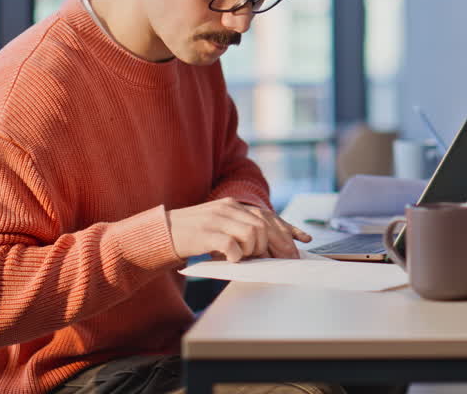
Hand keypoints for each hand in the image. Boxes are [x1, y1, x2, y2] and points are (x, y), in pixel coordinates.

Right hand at [166, 198, 311, 262]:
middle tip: (281, 261)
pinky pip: (232, 246)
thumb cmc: (194, 235)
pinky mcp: (206, 234)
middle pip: (264, 226)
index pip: (268, 215)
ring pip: (253, 234)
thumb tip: (268, 247)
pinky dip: (237, 256)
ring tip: (246, 259)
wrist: (162, 233)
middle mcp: (228, 208)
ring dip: (254, 251)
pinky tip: (232, 260)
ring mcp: (217, 219)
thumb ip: (241, 230)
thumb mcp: (220, 227)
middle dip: (277, 246)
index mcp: (233, 205)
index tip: (304, 241)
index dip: (288, 229)